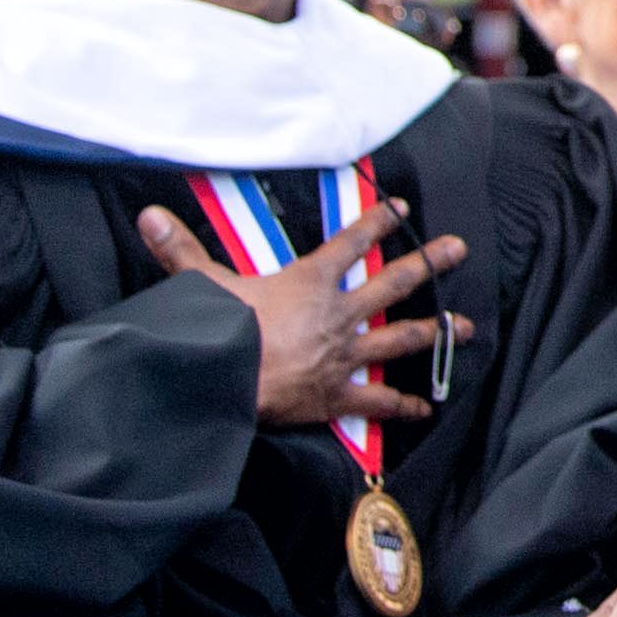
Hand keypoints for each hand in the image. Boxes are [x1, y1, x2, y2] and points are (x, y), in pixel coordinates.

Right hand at [136, 199, 469, 431]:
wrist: (226, 382)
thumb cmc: (218, 330)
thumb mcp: (201, 283)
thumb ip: (180, 250)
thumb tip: (150, 217)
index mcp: (310, 281)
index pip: (350, 243)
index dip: (376, 223)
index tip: (401, 209)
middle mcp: (338, 314)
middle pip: (394, 283)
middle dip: (429, 263)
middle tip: (460, 249)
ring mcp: (344, 355)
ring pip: (401, 338)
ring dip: (436, 331)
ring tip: (467, 326)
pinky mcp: (337, 395)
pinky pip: (378, 401)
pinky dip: (403, 405)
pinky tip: (425, 407)